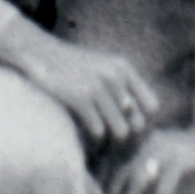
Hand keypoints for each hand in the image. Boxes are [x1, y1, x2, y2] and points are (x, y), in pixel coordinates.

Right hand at [0, 21, 157, 153]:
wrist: (42, 54)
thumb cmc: (75, 66)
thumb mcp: (103, 67)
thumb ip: (123, 88)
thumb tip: (139, 123)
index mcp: (124, 68)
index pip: (152, 106)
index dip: (143, 120)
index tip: (129, 126)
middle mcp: (115, 76)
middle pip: (138, 123)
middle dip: (127, 133)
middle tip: (113, 138)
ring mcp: (98, 87)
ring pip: (121, 131)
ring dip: (110, 139)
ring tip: (100, 136)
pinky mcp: (80, 98)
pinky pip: (98, 131)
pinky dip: (92, 137)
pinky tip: (85, 131)